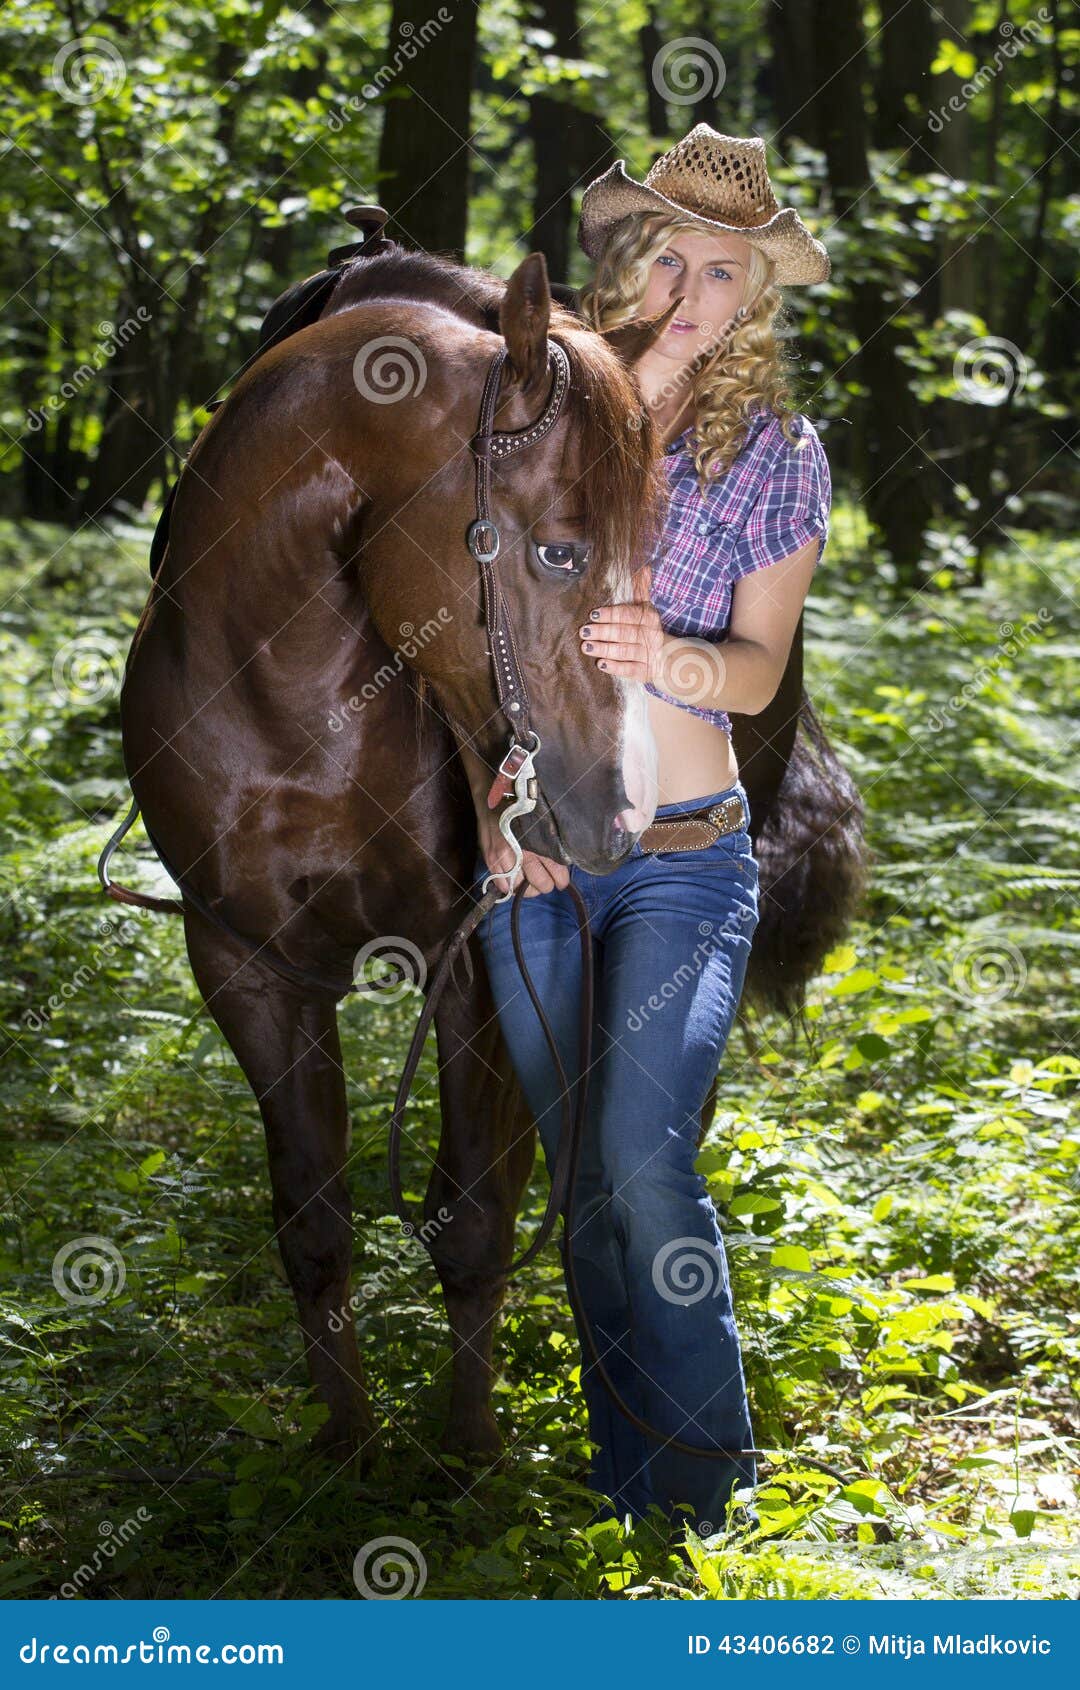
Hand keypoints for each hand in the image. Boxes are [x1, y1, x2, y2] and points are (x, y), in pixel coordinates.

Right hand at [476, 807, 569, 898]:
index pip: (556, 869)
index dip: (561, 879)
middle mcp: (523, 851)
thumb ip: (550, 839)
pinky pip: (502, 885)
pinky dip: (509, 887)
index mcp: (539, 840)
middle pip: (541, 882)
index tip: (561, 881)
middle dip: (545, 884)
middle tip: (546, 881)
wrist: (492, 795)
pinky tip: (513, 880)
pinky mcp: (491, 859)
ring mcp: (505, 858)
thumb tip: (562, 859)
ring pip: (521, 888)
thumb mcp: (540, 818)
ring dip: (527, 888)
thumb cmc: (518, 806)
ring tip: (529, 883)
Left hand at [577, 563, 667, 682]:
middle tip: (584, 631)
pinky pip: (630, 669)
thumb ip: (641, 590)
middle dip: (603, 632)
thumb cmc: (648, 629)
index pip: (629, 614)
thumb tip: (643, 567)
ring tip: (586, 647)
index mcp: (649, 617)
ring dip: (605, 649)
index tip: (593, 614)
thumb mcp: (646, 608)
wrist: (669, 657)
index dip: (611, 614)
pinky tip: (601, 664)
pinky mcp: (645, 671)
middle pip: (624, 632)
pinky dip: (615, 667)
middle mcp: (650, 635)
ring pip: (625, 651)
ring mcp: (648, 654)